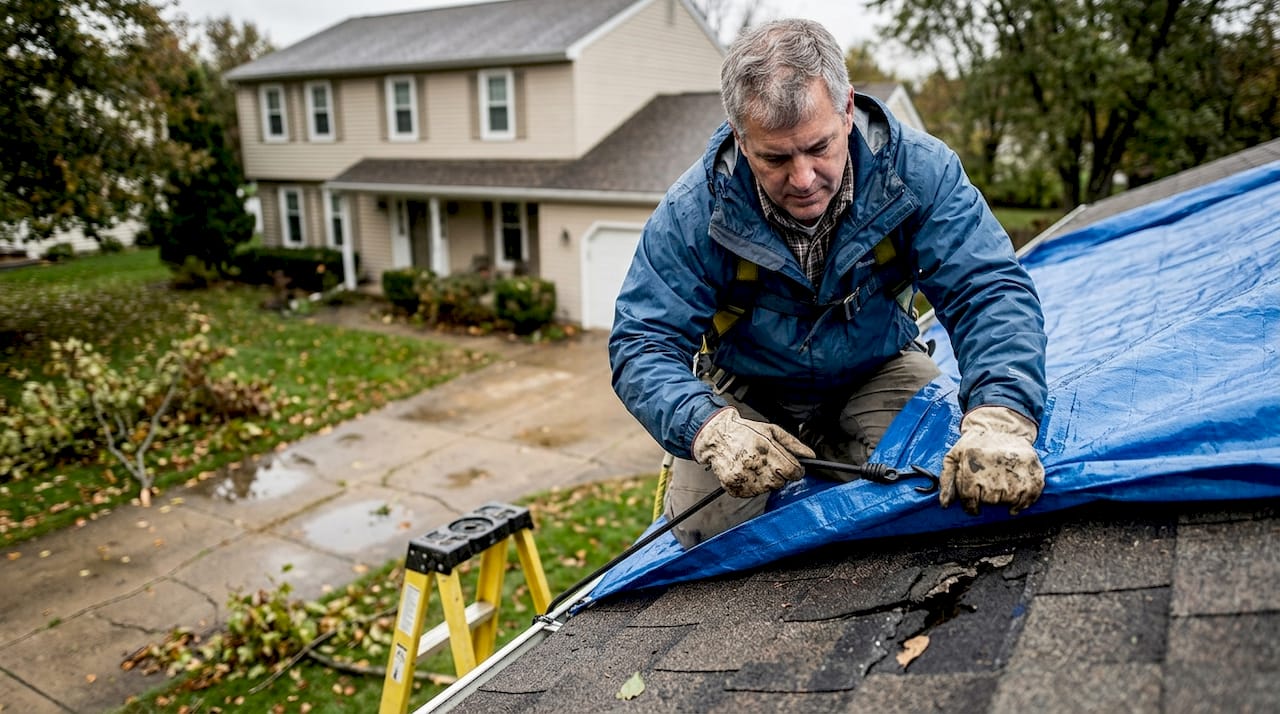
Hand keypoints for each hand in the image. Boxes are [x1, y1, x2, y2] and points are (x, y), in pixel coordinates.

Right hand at [692, 407, 815, 497]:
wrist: (716, 436)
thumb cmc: (745, 432)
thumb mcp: (771, 430)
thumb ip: (792, 443)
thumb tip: (810, 455)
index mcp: (766, 448)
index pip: (792, 470)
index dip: (796, 470)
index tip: (793, 468)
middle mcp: (754, 463)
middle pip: (780, 482)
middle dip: (779, 474)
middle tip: (768, 464)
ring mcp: (742, 476)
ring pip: (766, 489)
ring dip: (765, 481)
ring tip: (755, 466)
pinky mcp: (733, 486)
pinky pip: (751, 494)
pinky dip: (751, 486)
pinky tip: (746, 473)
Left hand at [940, 406, 1044, 514]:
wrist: (1003, 428)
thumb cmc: (975, 445)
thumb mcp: (954, 456)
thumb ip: (946, 480)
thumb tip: (944, 504)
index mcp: (972, 464)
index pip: (969, 498)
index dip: (970, 506)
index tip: (973, 506)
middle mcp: (994, 469)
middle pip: (990, 501)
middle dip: (987, 498)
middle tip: (988, 486)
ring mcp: (1015, 472)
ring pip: (1008, 501)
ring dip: (1004, 499)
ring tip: (1001, 486)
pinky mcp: (1033, 473)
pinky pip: (1028, 499)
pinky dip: (1022, 503)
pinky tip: (1015, 500)